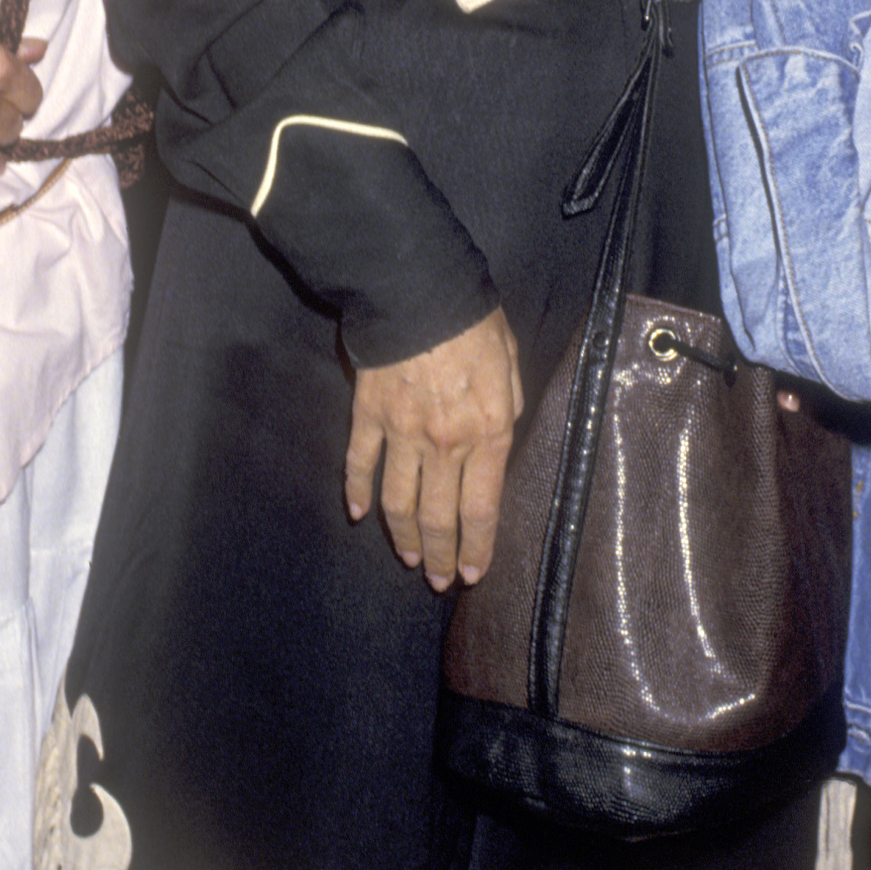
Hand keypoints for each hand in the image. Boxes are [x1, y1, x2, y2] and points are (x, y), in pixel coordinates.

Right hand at [344, 307, 522, 592]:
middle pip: (439, 516)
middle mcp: (443, 443)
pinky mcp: (368, 415)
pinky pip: (360, 464)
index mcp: (487, 432)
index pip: (481, 508)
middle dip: (441, 556)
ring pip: (398, 502)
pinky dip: (358, 492)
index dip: (476, 547)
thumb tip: (499, 440)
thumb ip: (509, 408)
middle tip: (439, 581)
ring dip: (403, 536)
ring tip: (410, 558)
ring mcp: (401, 432)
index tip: (472, 573)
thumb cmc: (473, 322)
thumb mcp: (511, 364)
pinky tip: (359, 514)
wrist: (417, 288)